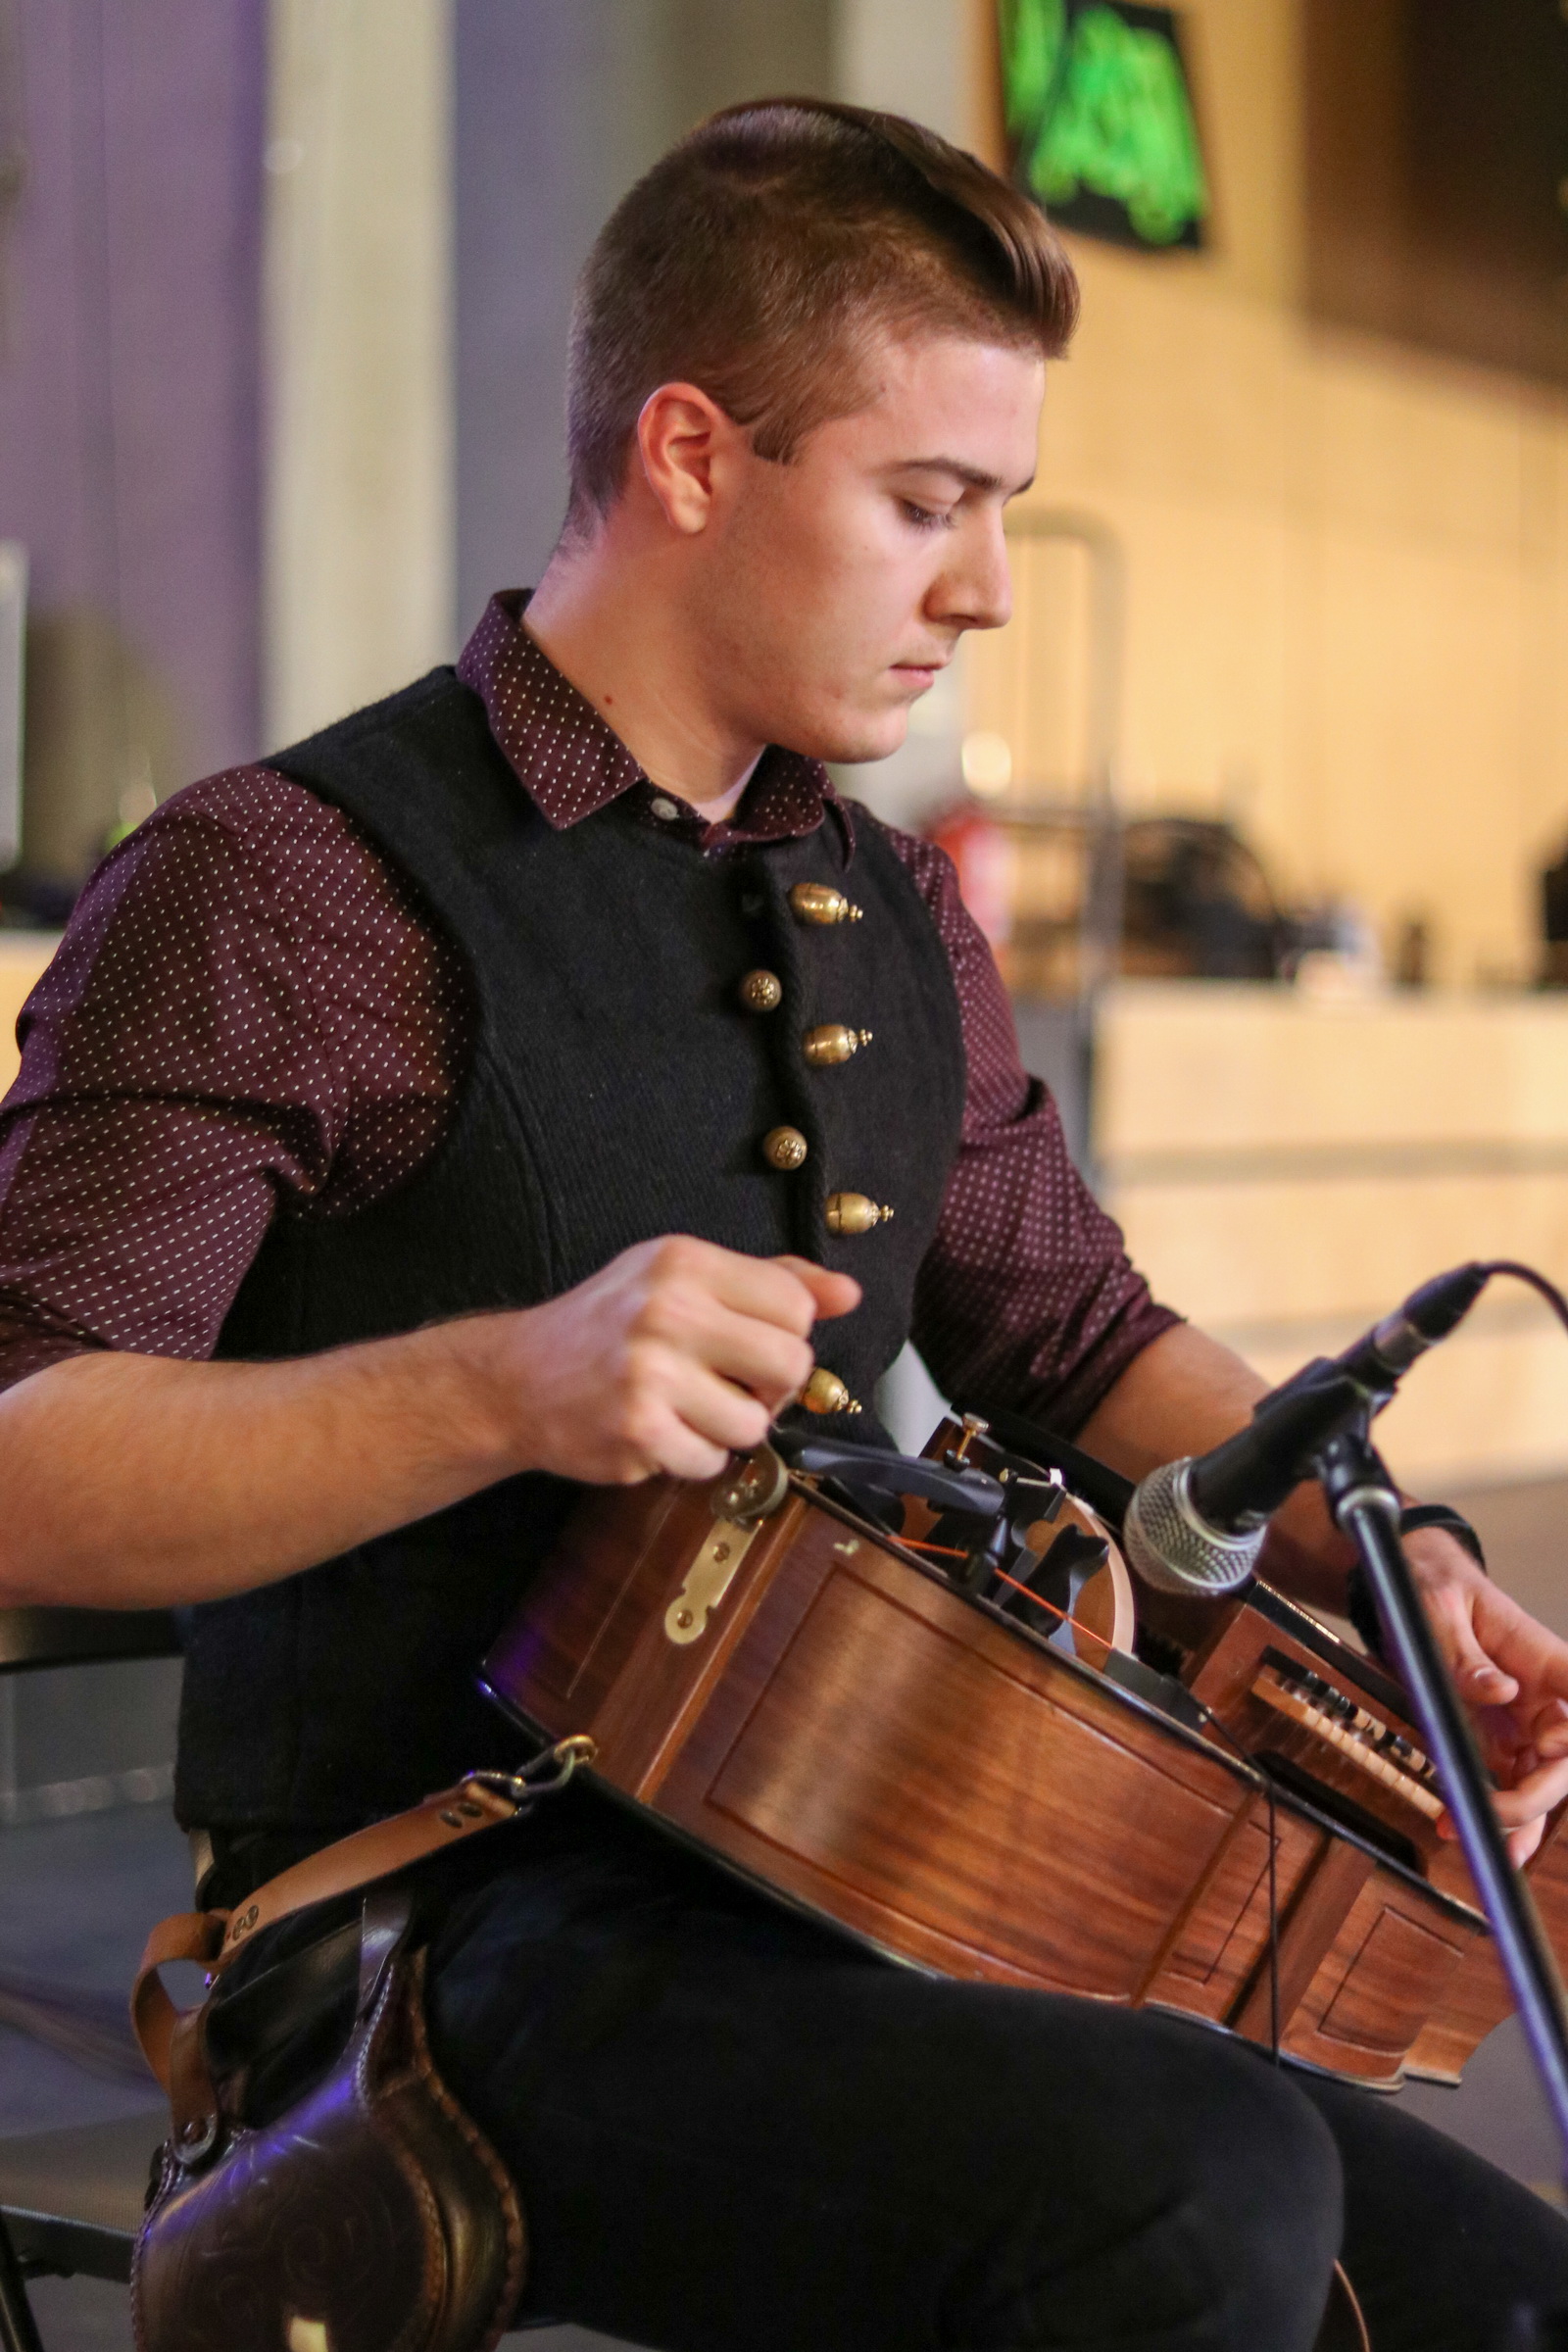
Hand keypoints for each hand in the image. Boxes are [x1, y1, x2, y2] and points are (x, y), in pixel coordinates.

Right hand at [491, 1236, 860, 1487]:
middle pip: (791, 1362)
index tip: (752, 1343)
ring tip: (688, 1408)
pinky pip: (713, 1462)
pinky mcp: (638, 1429)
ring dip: (730, 1428)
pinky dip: (694, 1458)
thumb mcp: (682, 1278)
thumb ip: (768, 1281)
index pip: (795, 1304)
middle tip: (731, 1383)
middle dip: (772, 1386)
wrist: (517, 1378)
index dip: (787, 1334)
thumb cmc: (610, 1326)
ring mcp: (651, 1372)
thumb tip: (847, 1293)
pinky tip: (662, 1432)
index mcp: (685, 1262)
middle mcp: (668, 1310)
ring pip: (755, 1422)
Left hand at [1405, 1528, 1567, 1863]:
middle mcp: (1543, 1699)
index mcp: (1544, 1660)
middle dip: (1537, 1792)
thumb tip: (1498, 1690)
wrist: (1413, 1587)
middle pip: (1565, 1760)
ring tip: (1479, 1839)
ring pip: (1541, 1784)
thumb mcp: (1437, 1609)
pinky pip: (1507, 1787)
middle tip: (1495, 1808)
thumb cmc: (1434, 1586)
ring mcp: (1522, 1725)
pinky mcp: (1495, 1741)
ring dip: (1517, 1819)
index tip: (1552, 1740)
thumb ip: (1463, 1654)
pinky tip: (1472, 1837)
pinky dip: (1495, 1817)